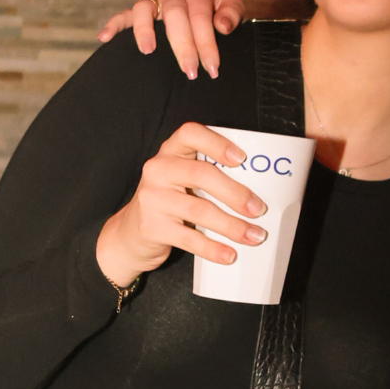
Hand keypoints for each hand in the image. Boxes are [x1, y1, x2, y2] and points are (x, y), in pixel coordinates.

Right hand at [96, 123, 265, 286]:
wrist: (130, 235)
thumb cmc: (169, 204)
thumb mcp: (182, 181)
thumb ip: (209, 177)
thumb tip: (257, 194)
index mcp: (171, 152)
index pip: (190, 134)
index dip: (217, 143)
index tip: (242, 159)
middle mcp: (158, 170)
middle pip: (202, 174)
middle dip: (236, 193)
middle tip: (259, 209)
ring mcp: (153, 198)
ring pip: (199, 210)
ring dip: (232, 226)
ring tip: (254, 236)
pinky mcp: (152, 227)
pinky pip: (189, 238)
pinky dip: (213, 248)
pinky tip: (230, 255)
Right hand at [97, 0, 244, 79]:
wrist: (212, 5)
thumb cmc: (221, 12)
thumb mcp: (233, 8)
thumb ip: (231, 14)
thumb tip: (221, 26)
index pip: (201, 18)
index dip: (206, 44)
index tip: (212, 68)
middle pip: (175, 16)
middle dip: (183, 46)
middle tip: (190, 72)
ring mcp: (158, 2)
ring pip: (146, 10)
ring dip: (145, 30)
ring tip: (148, 51)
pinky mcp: (144, 11)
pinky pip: (125, 15)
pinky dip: (114, 24)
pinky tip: (104, 37)